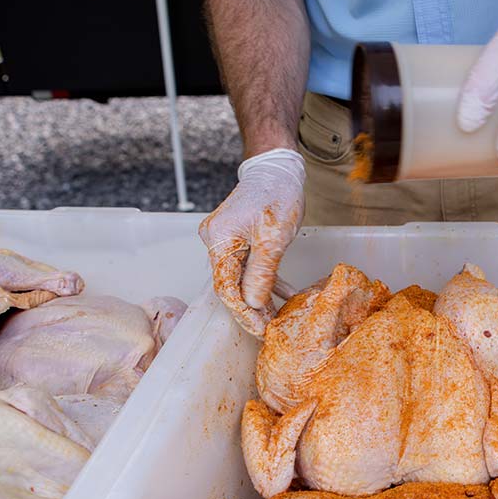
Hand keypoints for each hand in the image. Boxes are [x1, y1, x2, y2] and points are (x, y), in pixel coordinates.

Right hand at [199, 148, 305, 337]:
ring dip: (259, 297)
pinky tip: (281, 294)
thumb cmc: (276, 194)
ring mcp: (226, 239)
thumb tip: (253, 304)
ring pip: (240, 277)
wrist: (276, 168)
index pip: (226, 287)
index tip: (259, 330)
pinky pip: (248, 266)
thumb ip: (262, 272)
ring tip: (276, 318)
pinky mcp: (238, 238)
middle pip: (230, 284)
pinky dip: (264, 280)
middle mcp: (216, 241)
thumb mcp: (274, 237)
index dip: (243, 312)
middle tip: (269, 330)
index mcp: (219, 240)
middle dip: (251, 309)